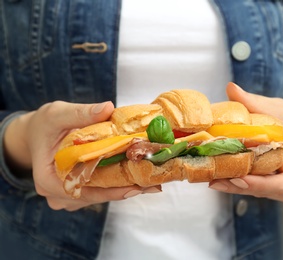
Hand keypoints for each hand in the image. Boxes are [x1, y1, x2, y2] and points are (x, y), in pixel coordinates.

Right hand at [4, 101, 160, 210]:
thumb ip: (81, 112)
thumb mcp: (57, 114)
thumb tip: (107, 108)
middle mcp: (57, 193)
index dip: (109, 191)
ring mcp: (68, 195)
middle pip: (95, 196)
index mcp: (48, 180)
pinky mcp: (79, 190)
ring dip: (124, 188)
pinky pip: (100, 190)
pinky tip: (139, 177)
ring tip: (152, 182)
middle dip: (124, 190)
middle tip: (154, 184)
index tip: (134, 187)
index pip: (82, 192)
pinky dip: (118, 183)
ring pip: (100, 195)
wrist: (36, 133)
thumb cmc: (44, 125)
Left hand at [209, 82, 282, 201]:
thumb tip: (231, 87)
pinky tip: (220, 177)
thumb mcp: (278, 108)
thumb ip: (255, 102)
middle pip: (267, 190)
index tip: (237, 178)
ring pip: (260, 192)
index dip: (260, 184)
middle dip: (240, 186)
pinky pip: (258, 189)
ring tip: (213, 179)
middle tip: (214, 181)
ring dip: (236, 187)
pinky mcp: (276, 189)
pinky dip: (240, 184)